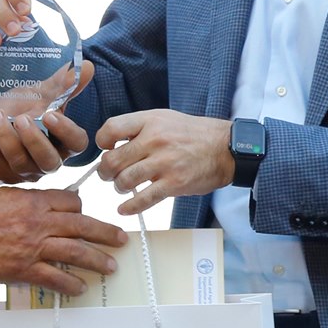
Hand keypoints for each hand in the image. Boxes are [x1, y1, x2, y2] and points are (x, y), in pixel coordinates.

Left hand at [0, 62, 94, 183]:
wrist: (1, 116)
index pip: (76, 143)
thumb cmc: (29, 107)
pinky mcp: (2, 173)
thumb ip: (64, 82)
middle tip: (21, 118)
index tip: (50, 114)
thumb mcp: (45, 93)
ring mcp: (25, 170)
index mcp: (65, 142)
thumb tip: (86, 66)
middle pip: (48, 161)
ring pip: (18, 162)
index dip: (66, 131)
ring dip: (5, 137)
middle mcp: (48, 161)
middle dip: (33, 140)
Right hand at [0, 187, 125, 296]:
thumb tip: (46, 206)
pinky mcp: (23, 269)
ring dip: (97, 260)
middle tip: (121, 239)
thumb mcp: (4, 196)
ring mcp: (32, 246)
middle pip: (82, 225)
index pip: (71, 201)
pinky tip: (80, 288)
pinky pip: (55, 278)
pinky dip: (71, 284)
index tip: (87, 215)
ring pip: (75, 252)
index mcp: (33, 201)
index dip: (82, 208)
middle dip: (105, 233)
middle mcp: (38, 222)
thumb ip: (28, 201)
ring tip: (110, 266)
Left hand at [95, 110, 232, 216]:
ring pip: (124, 181)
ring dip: (118, 187)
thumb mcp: (164, 118)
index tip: (106, 149)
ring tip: (123, 187)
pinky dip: (129, 207)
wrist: (225, 148)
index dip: (102, 142)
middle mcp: (154, 140)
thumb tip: (111, 144)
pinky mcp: (173, 184)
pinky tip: (124, 208)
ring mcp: (164, 163)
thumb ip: (138, 128)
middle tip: (109, 174)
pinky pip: (143, 200)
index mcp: (150, 121)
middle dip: (105, 171)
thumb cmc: (192, 134)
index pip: (111, 129)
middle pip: (112, 160)